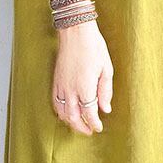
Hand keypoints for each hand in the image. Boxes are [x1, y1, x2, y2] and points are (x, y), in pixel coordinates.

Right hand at [51, 19, 113, 134]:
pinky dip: (60, 112)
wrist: (75, 32)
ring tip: (79, 125)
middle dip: (82, 127)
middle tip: (89, 131)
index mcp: (85, 87)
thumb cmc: (93, 47)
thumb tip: (106, 109)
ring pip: (62, 112)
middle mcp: (70, 89)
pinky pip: (55, 102)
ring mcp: (61, 86)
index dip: (94, 123)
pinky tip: (66, 113)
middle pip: (74, 117)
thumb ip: (105, 91)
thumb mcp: (106, 68)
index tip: (99, 127)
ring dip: (70, 122)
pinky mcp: (55, 81)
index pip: (89, 113)